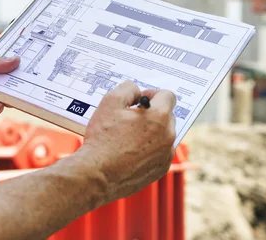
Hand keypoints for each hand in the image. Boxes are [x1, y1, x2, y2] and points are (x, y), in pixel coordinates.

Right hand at [81, 80, 175, 202]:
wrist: (97, 175)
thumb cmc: (102, 139)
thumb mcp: (109, 103)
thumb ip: (127, 89)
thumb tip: (136, 91)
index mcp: (160, 117)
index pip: (167, 95)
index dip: (152, 94)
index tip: (139, 101)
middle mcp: (168, 135)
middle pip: (167, 115)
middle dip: (152, 113)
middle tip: (131, 118)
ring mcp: (166, 154)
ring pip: (164, 134)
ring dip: (152, 131)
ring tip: (129, 136)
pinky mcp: (161, 169)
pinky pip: (161, 152)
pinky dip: (150, 149)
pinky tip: (131, 152)